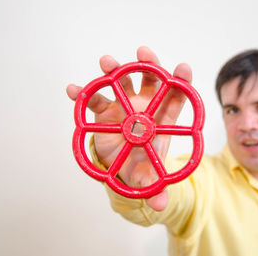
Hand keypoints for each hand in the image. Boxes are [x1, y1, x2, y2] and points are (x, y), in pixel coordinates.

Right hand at [66, 46, 191, 210]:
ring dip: (114, 70)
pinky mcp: (105, 112)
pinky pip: (94, 100)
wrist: (123, 167)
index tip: (183, 68)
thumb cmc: (142, 166)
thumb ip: (155, 189)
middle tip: (143, 52)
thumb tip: (161, 206)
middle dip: (148, 64)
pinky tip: (74, 90)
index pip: (176, 97)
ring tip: (106, 62)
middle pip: (150, 80)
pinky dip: (84, 94)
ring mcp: (124, 106)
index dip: (181, 82)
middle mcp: (145, 107)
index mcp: (163, 119)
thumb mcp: (148, 178)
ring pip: (121, 83)